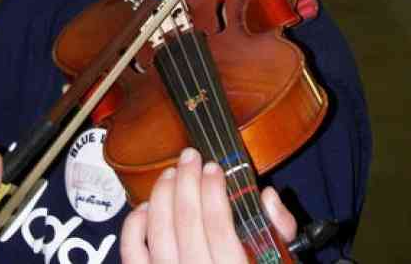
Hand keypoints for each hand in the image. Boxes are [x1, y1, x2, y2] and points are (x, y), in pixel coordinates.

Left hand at [120, 147, 295, 263]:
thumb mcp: (276, 260)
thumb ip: (277, 231)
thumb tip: (267, 197)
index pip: (217, 226)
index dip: (213, 190)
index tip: (213, 167)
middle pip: (185, 221)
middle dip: (187, 181)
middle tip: (190, 157)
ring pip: (158, 230)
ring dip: (162, 194)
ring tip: (172, 172)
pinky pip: (132, 251)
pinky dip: (136, 224)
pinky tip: (148, 206)